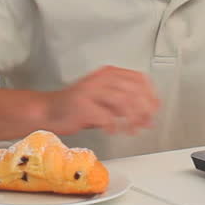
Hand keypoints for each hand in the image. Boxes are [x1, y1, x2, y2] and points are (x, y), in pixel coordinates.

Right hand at [43, 66, 159, 135]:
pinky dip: (113, 126)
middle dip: (144, 108)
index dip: (150, 94)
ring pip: (122, 100)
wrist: (49, 111)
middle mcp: (100, 79)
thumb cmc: (77, 107)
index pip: (138, 78)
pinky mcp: (82, 105)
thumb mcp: (105, 102)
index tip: (155, 107)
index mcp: (107, 74)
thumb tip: (148, 116)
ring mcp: (90, 91)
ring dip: (131, 118)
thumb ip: (126, 107)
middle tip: (147, 122)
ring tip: (132, 129)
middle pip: (132, 90)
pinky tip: (113, 131)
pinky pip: (105, 116)